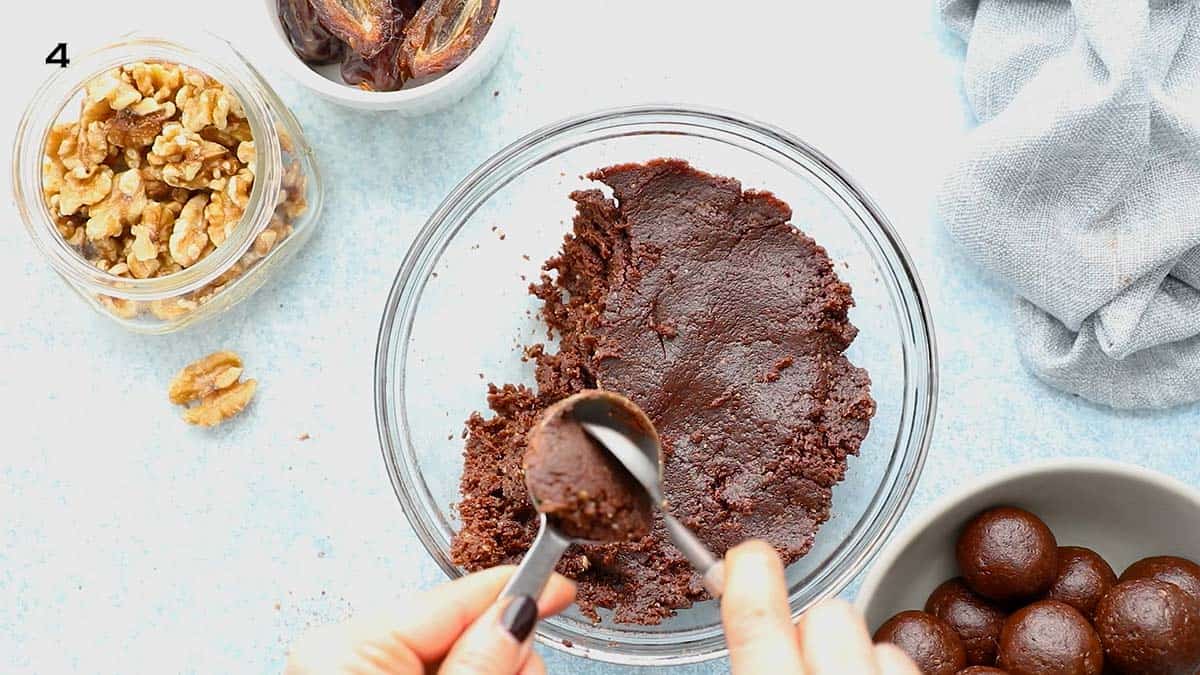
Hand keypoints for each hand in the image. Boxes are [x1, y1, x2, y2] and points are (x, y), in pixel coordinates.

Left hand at [285, 566, 575, 674]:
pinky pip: (446, 674)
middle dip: (507, 653)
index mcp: (349, 643)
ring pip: (465, 655)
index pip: (453, 597)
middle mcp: (349, 651)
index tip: (565, 586)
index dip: (517, 588)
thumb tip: (518, 611)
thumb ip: (479, 663)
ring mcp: (365, 674)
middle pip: (464, 628)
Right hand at [721, 540, 919, 674]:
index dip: (750, 578)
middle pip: (831, 614)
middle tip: (812, 662)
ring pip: (878, 640)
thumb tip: (749, 632)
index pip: (757, 623)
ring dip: (863, 656)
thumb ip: (756, 665)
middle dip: (822, 627)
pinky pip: (909, 667)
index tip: (749, 555)